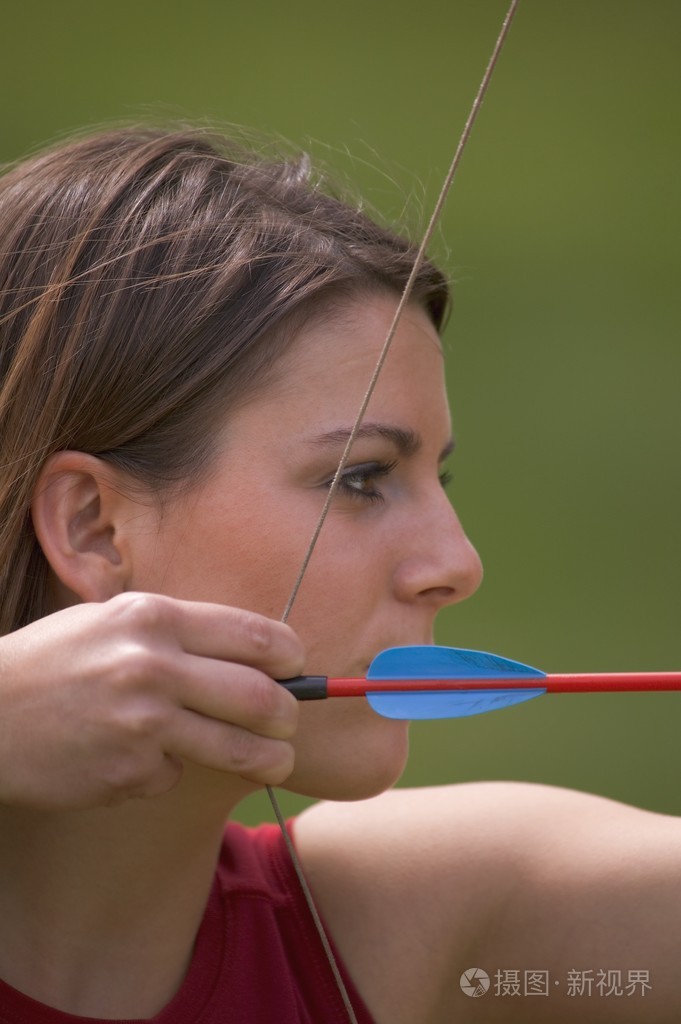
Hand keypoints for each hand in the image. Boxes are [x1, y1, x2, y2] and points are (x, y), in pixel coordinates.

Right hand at [0, 593, 302, 808]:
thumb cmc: (55, 661)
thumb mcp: (112, 621)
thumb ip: (179, 633)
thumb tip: (255, 655)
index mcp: (152, 618)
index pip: (254, 635)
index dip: (290, 656)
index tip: (297, 668)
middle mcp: (152, 667)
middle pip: (260, 697)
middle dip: (289, 714)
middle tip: (290, 722)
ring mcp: (141, 724)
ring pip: (240, 749)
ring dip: (270, 759)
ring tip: (277, 761)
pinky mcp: (128, 773)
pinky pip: (177, 774)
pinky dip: (171, 769)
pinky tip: (138, 756)